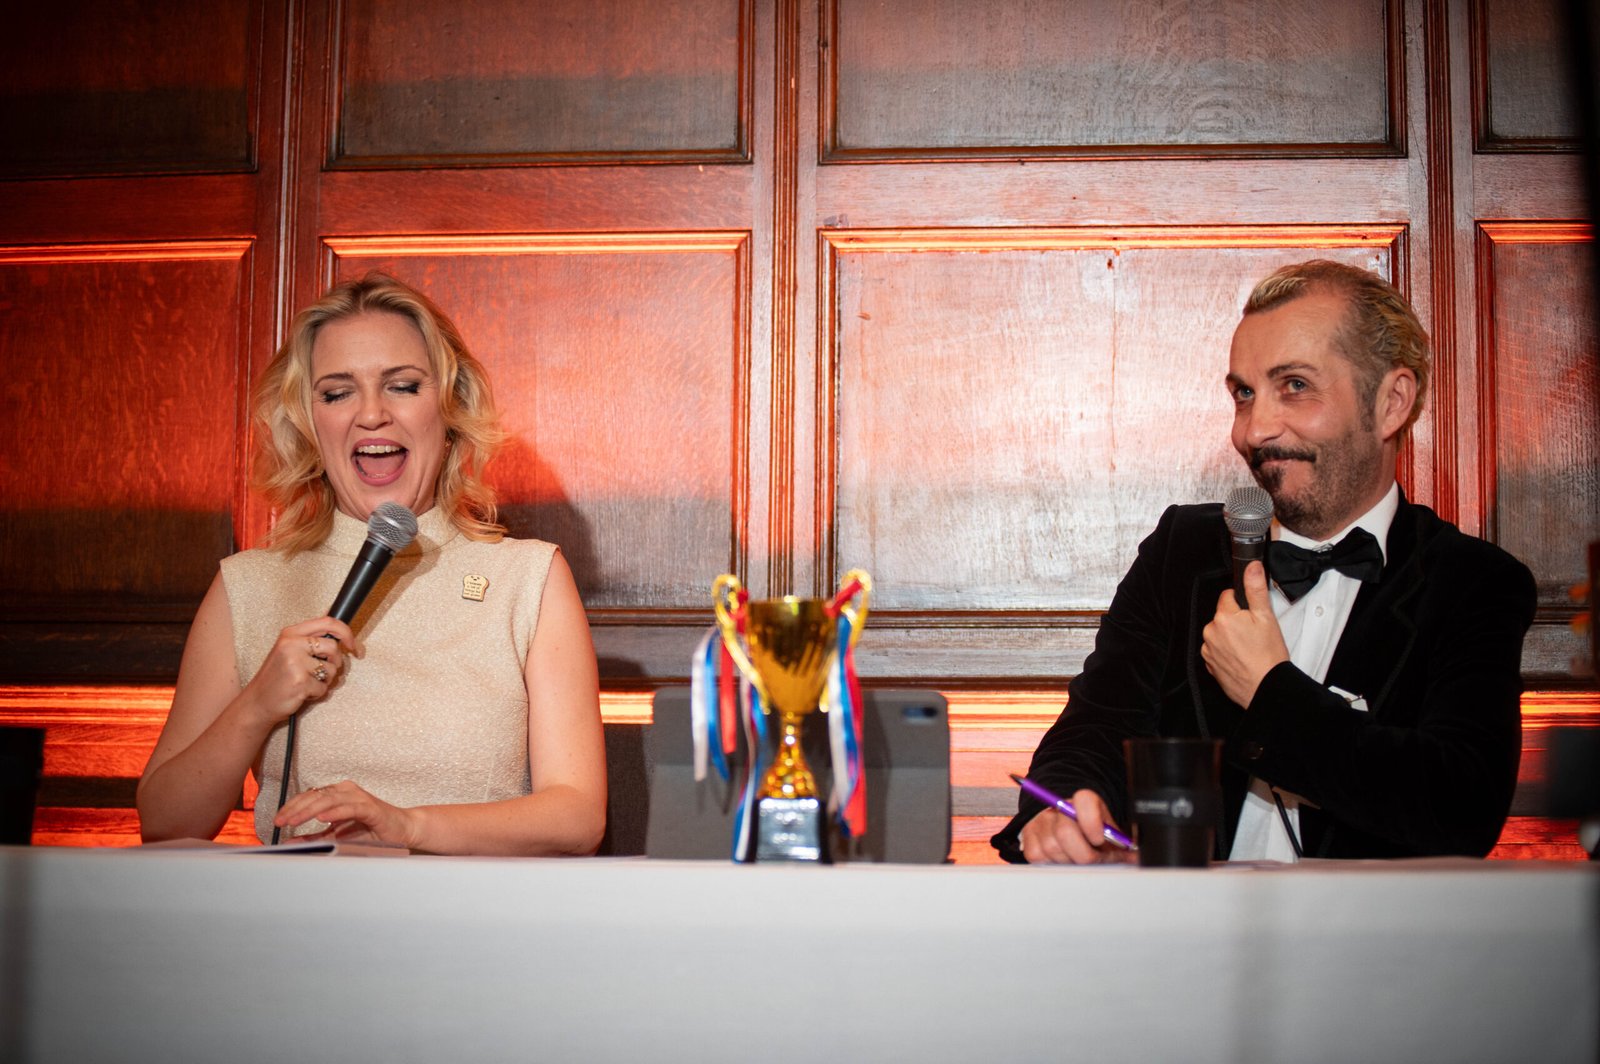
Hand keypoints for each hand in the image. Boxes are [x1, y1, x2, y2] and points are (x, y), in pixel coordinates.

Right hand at [243, 617, 357, 725]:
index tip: (351, 644)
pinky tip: (302, 692)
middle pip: (333, 647)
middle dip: (335, 662)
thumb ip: (310, 638)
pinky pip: (324, 688)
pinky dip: (317, 693)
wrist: (257, 702)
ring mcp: (295, 663)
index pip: (327, 622)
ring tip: (306, 682)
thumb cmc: (276, 677)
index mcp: (290, 634)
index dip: (345, 632)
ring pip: (332, 669)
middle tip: (322, 671)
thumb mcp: (288, 650)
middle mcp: (292, 645)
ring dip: (324, 680)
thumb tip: (336, 626)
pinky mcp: (300, 682)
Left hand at [274, 779, 418, 848]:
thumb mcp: (337, 836)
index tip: (277, 820)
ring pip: (328, 799)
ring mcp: (359, 797)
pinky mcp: (370, 807)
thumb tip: (291, 841)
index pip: (309, 797)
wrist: (402, 830)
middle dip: (295, 809)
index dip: (291, 807)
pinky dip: (335, 812)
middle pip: (315, 796)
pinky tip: (322, 818)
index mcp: (338, 794)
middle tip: (280, 821)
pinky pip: (350, 808)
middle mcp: (347, 791)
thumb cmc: (372, 832)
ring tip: (294, 820)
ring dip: (309, 811)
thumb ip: (315, 837)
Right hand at [1018, 789, 1134, 864]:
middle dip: (1084, 854)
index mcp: (1083, 801)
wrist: (1068, 824)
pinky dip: (1055, 863)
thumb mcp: (1109, 831)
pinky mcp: (1029, 841)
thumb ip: (1122, 841)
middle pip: (1065, 832)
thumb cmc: (1093, 831)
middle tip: (1094, 859)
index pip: (1084, 801)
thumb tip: (1135, 855)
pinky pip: (1041, 858)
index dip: (1091, 821)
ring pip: (1054, 850)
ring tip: (1080, 859)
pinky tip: (1065, 859)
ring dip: (1071, 861)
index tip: (1099, 838)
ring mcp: (1040, 823)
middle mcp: (1058, 808)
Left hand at [1201, 560, 1288, 706]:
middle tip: (1254, 634)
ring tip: (1249, 649)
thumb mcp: (1266, 617)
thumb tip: (1251, 567)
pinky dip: (1227, 652)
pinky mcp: (1209, 664)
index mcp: (1223, 617)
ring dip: (1231, 637)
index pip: (1228, 596)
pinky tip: (1241, 659)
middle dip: (1237, 621)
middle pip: (1223, 616)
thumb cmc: (1268, 656)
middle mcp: (1210, 632)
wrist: (1266, 688)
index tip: (1252, 615)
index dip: (1243, 603)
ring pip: (1219, 633)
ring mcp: (1208, 649)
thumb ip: (1255, 589)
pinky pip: (1216, 650)